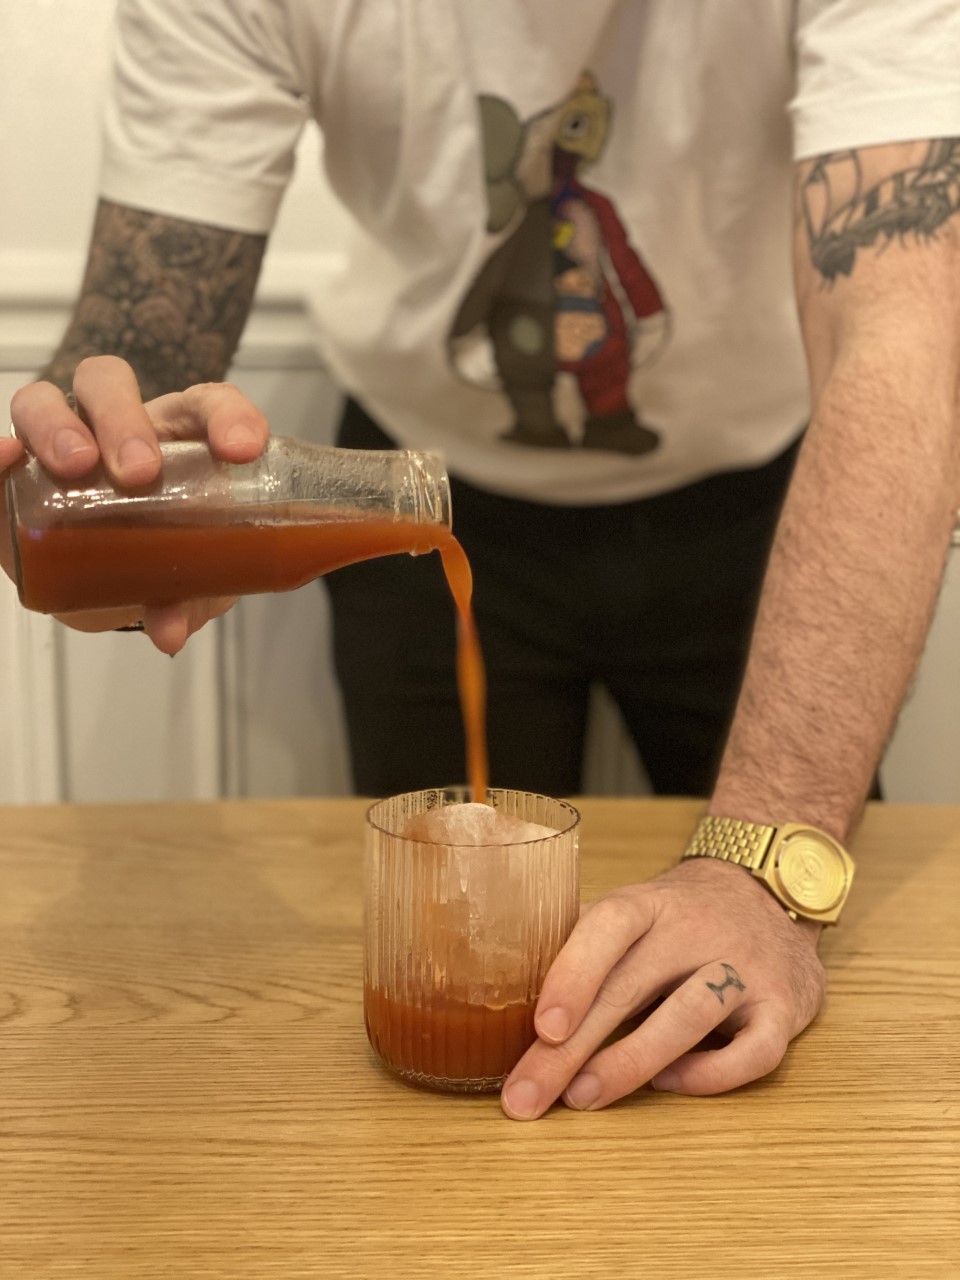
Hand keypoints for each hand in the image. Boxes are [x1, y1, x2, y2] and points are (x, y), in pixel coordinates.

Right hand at [3, 356, 268, 652]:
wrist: (114, 584)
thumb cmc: (167, 557)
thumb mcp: (190, 580)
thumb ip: (187, 599)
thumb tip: (168, 631)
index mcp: (179, 436)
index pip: (207, 403)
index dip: (228, 416)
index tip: (242, 449)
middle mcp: (117, 424)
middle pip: (111, 385)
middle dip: (125, 421)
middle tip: (140, 473)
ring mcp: (60, 440)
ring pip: (46, 400)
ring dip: (58, 427)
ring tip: (76, 467)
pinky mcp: (17, 474)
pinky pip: (0, 447)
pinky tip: (6, 457)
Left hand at [501, 856, 826, 1118]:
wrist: (768, 891)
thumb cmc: (677, 918)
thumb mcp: (631, 911)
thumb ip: (579, 943)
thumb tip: (500, 992)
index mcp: (650, 903)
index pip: (609, 925)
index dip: (573, 973)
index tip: (542, 1027)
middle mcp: (697, 930)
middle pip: (630, 987)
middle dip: (571, 1050)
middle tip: (525, 1097)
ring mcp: (746, 967)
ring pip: (690, 1015)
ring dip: (632, 1061)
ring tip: (582, 1098)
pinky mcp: (785, 1007)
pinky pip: (754, 1050)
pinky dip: (710, 1075)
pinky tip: (670, 1085)